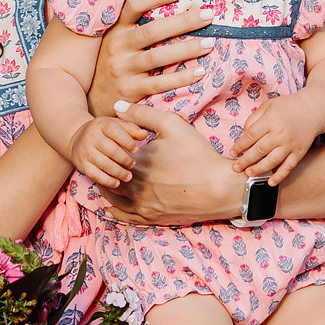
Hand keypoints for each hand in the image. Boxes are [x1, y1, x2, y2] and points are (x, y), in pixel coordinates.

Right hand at [70, 116, 146, 189]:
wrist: (77, 138)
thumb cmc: (104, 132)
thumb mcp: (117, 125)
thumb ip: (132, 129)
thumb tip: (144, 134)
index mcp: (102, 124)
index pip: (116, 132)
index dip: (128, 142)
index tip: (136, 150)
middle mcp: (91, 136)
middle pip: (110, 150)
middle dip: (124, 159)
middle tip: (133, 165)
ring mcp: (85, 151)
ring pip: (103, 164)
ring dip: (118, 172)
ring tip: (128, 176)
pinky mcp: (81, 164)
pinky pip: (95, 175)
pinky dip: (107, 180)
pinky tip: (116, 183)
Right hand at [88, 0, 214, 115]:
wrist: (94, 99)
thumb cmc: (116, 62)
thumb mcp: (118, 39)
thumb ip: (137, 24)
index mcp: (116, 29)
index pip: (134, 5)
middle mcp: (117, 46)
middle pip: (152, 31)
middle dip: (182, 21)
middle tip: (208, 15)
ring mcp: (123, 69)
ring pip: (157, 57)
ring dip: (186, 49)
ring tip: (209, 43)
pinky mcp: (130, 90)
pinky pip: (159, 83)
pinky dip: (180, 77)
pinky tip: (199, 71)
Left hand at [95, 104, 242, 225]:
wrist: (219, 188)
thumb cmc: (197, 154)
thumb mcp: (171, 124)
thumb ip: (142, 114)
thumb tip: (117, 105)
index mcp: (135, 163)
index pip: (110, 155)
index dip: (109, 148)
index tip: (109, 144)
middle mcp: (134, 187)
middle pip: (108, 178)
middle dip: (105, 168)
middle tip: (105, 161)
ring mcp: (143, 206)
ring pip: (114, 200)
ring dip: (108, 190)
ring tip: (108, 180)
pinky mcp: (153, 219)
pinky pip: (127, 218)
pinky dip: (117, 212)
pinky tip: (113, 208)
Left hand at [229, 98, 322, 185]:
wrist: (311, 110)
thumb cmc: (286, 107)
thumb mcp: (267, 106)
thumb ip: (253, 119)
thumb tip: (243, 136)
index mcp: (271, 120)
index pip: (250, 135)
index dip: (239, 146)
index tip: (232, 152)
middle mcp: (280, 133)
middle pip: (259, 150)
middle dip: (245, 160)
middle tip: (236, 167)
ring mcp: (290, 144)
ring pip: (272, 161)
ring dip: (258, 169)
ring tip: (248, 173)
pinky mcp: (299, 152)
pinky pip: (288, 167)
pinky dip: (280, 176)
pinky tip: (270, 182)